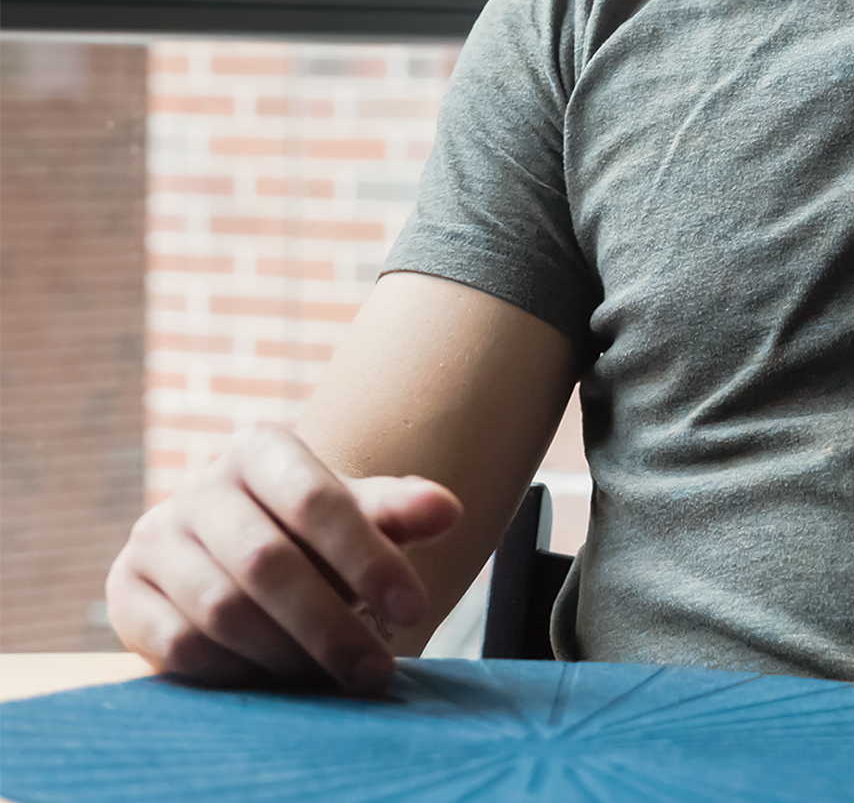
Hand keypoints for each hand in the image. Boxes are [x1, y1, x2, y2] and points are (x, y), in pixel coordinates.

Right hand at [105, 424, 460, 692]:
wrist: (236, 551)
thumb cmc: (311, 532)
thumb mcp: (357, 513)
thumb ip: (399, 511)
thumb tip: (449, 510)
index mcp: (261, 449)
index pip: (316, 499)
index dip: (367, 556)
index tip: (414, 608)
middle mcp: (201, 486)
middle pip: (267, 561)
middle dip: (329, 624)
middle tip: (375, 670)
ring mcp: (157, 535)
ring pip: (221, 608)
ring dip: (284, 655)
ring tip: (330, 679)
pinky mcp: (127, 590)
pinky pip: (177, 646)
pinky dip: (232, 672)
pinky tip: (273, 680)